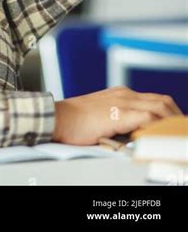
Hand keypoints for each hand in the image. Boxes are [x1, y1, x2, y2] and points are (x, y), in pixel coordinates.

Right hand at [52, 86, 182, 145]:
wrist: (56, 118)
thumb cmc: (73, 122)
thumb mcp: (100, 116)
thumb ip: (118, 121)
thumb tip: (133, 136)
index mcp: (120, 94)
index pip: (154, 100)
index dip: (169, 112)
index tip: (175, 126)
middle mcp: (124, 94)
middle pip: (162, 100)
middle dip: (176, 116)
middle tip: (181, 130)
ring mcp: (122, 102)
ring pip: (160, 106)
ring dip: (172, 120)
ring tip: (176, 134)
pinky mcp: (118, 114)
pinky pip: (149, 117)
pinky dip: (160, 125)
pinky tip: (162, 135)